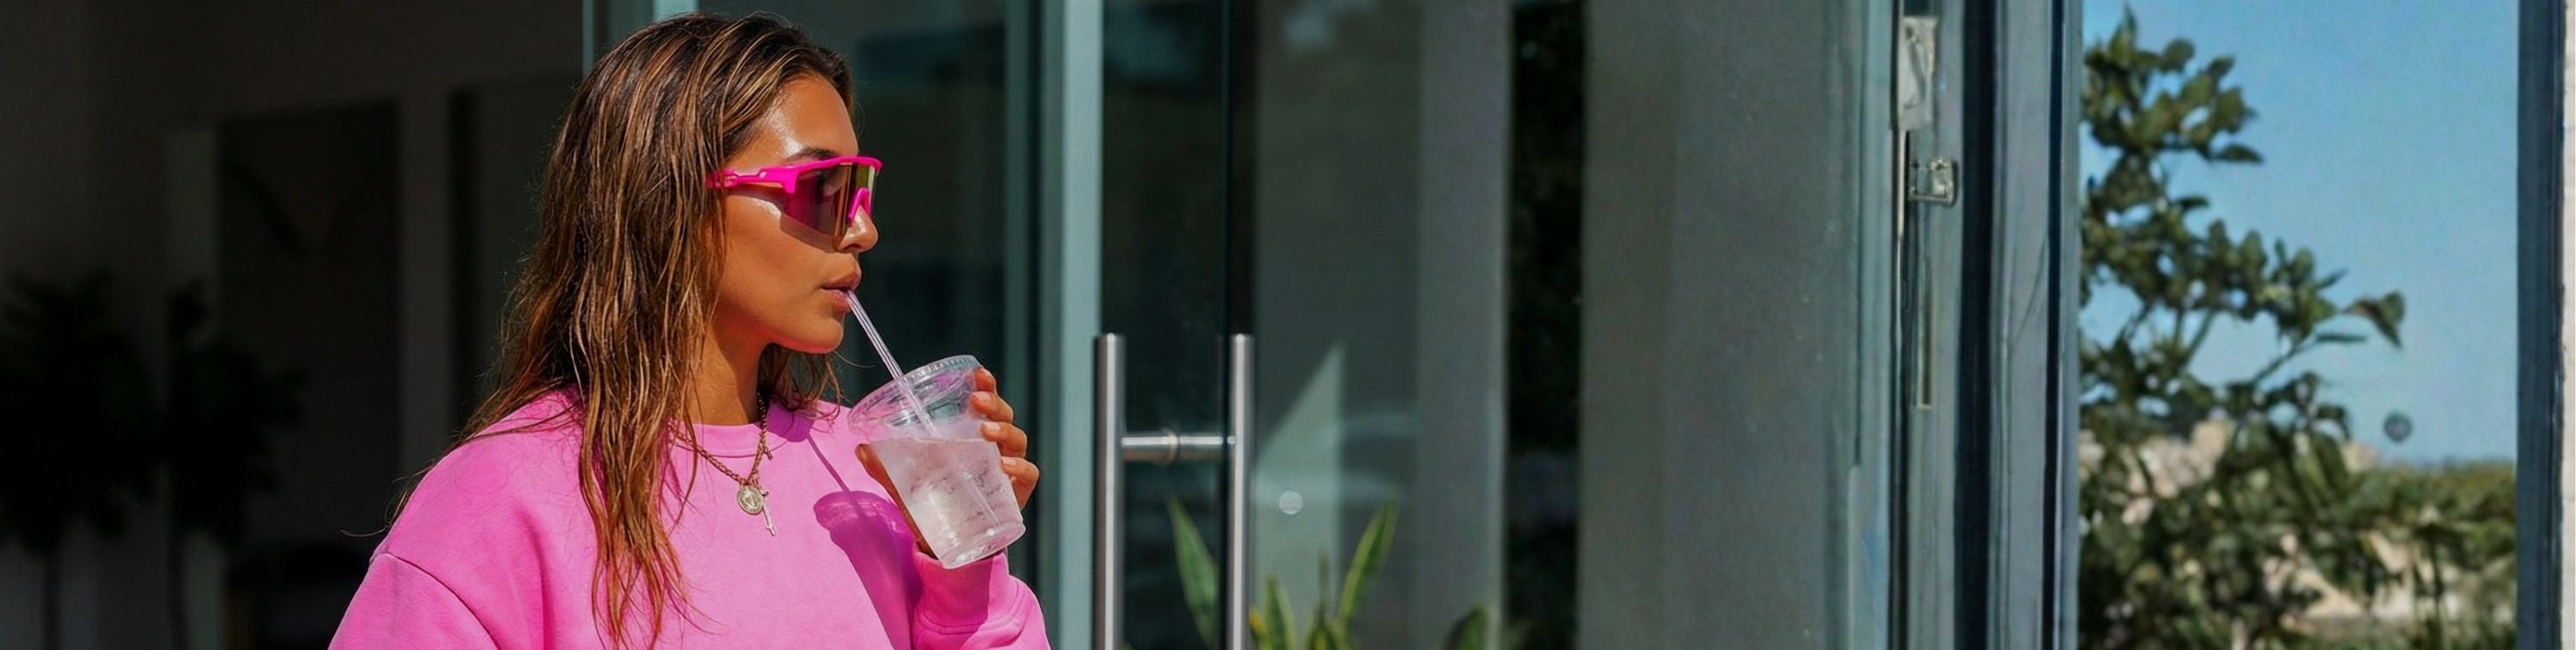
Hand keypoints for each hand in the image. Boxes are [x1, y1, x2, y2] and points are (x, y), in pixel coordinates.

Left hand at [857, 368, 1039, 553]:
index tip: (977, 373)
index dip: (986, 386)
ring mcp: (1007, 470)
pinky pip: (1028, 474)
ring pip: (1017, 439)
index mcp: (972, 437)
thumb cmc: (932, 505)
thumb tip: (860, 448)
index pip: (984, 404)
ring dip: (1004, 430)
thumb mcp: (906, 485)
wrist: (945, 544)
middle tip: (976, 401)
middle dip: (994, 403)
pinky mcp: (1016, 493)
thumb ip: (885, 468)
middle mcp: (994, 449)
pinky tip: (1005, 466)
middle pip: (1004, 416)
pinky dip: (1020, 467)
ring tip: (985, 431)